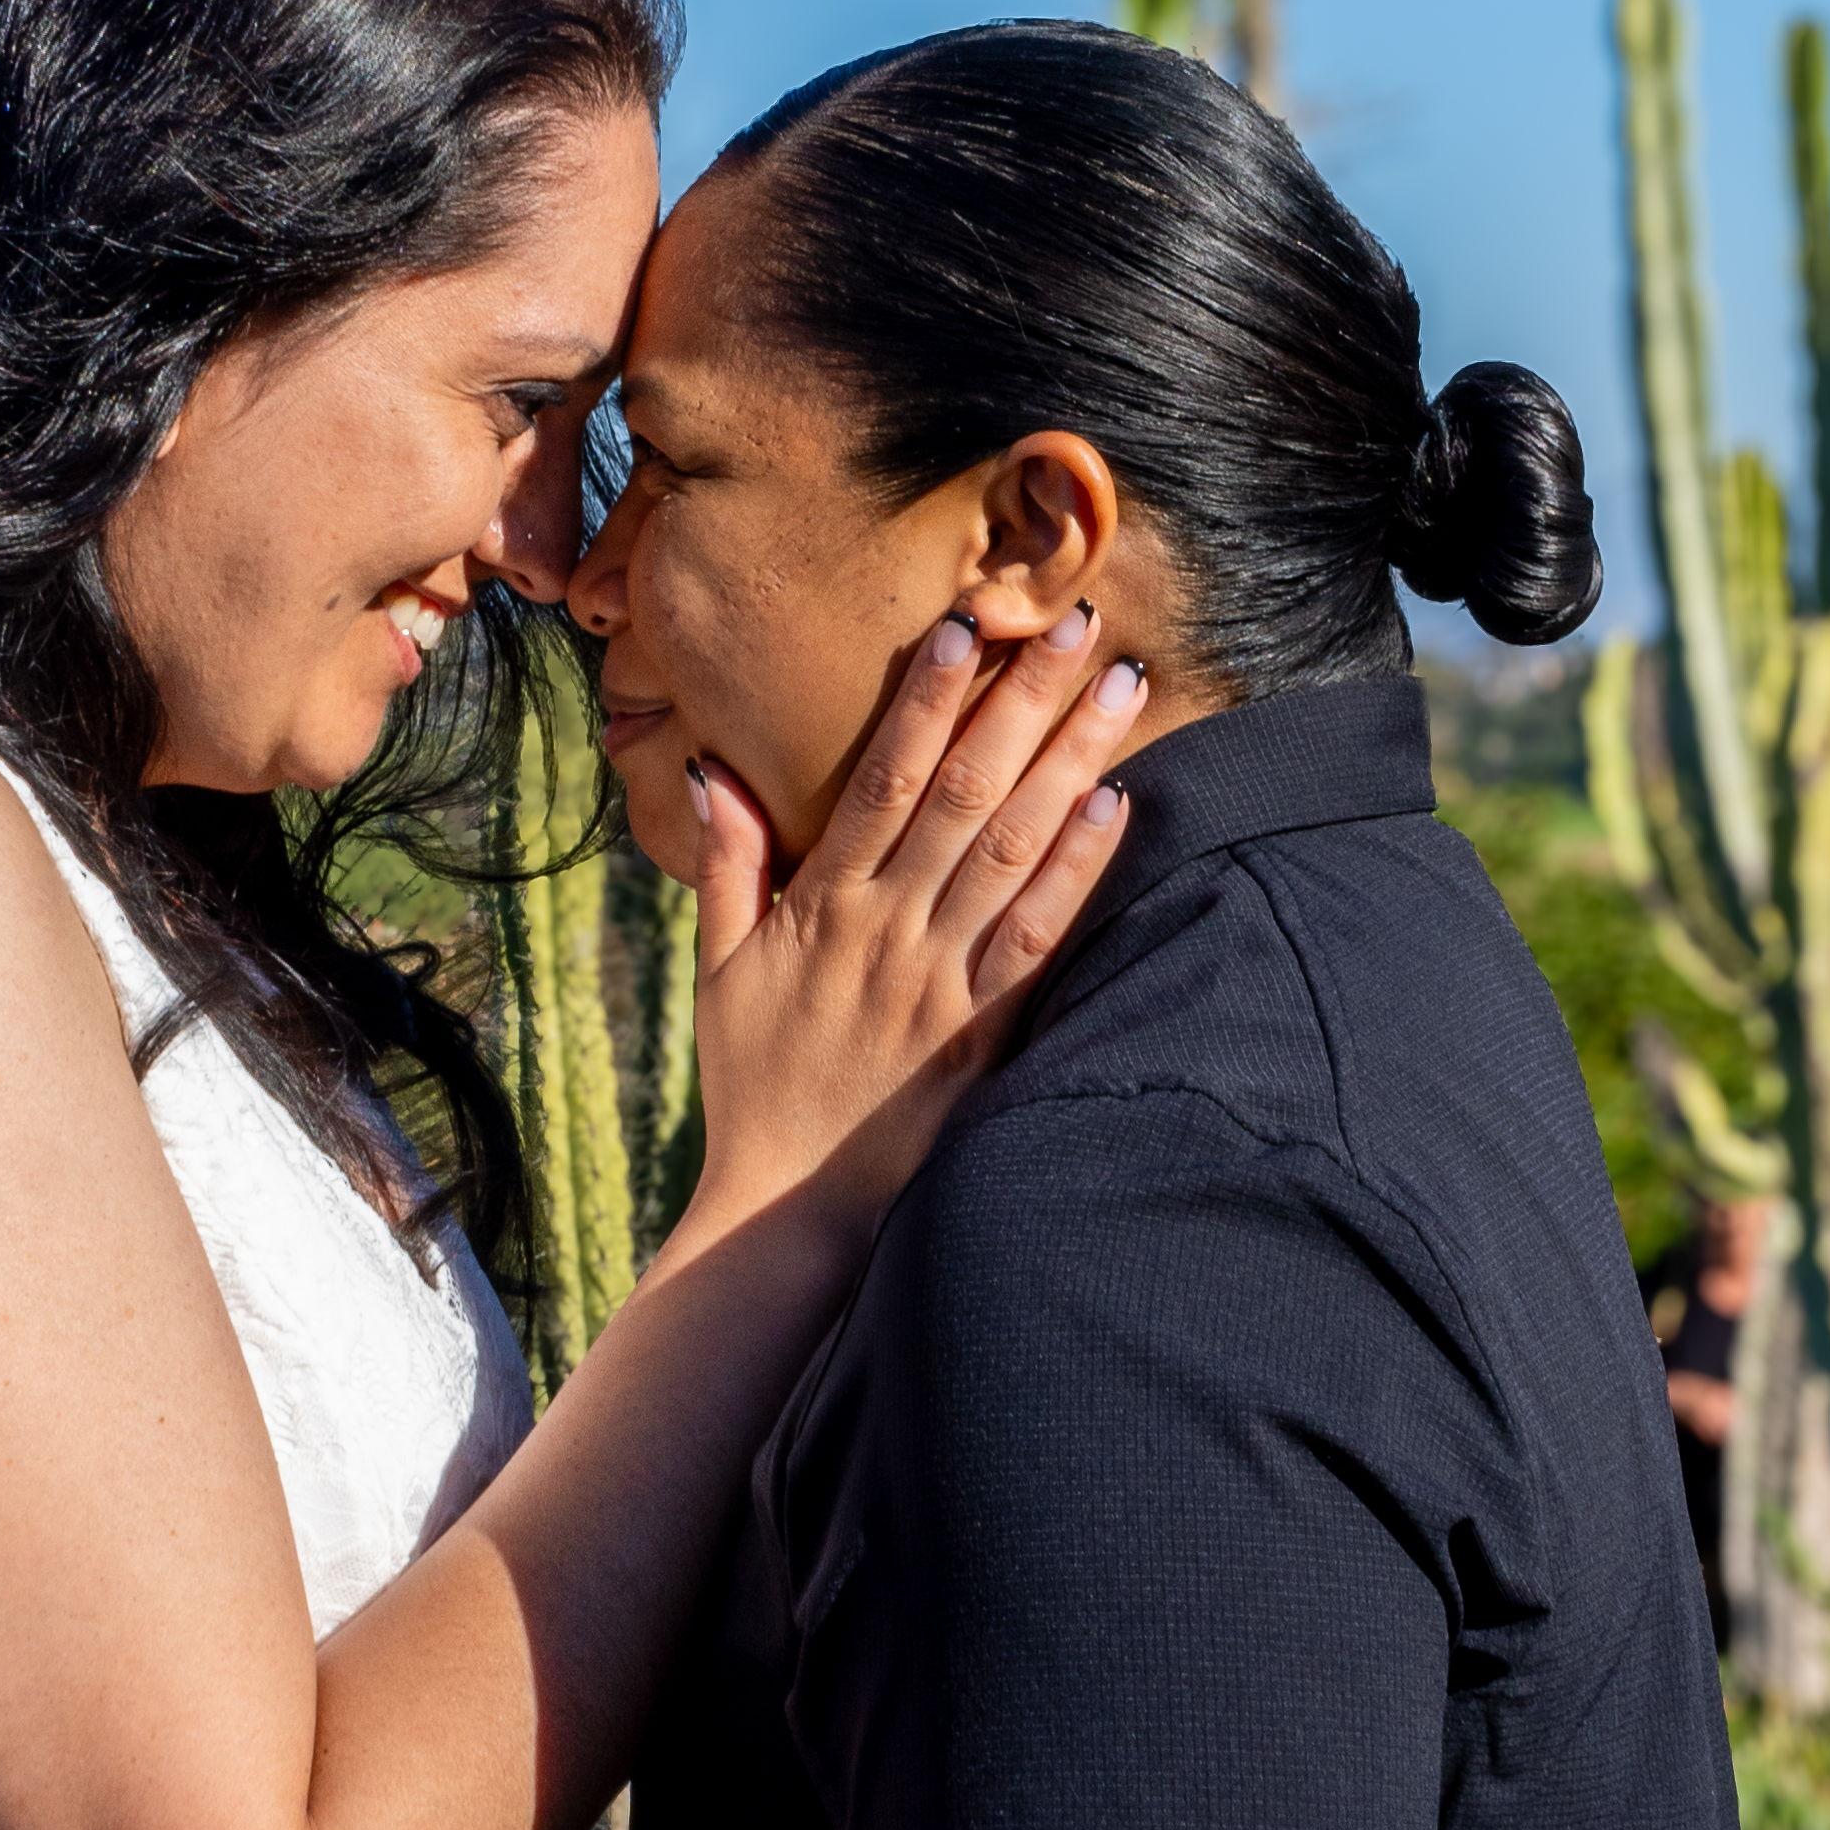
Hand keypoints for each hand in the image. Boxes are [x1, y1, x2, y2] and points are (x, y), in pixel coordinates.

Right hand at [680, 607, 1142, 1240]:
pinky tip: (1114, 809)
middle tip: (1076, 622)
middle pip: (962, 792)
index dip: (926, 698)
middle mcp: (884, 929)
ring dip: (1068, 760)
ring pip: (1010, 849)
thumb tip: (712, 771)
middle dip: (1022, 700)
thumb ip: (727, 865)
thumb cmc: (752, 1084)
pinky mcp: (980, 1035)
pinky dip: (1074, 873)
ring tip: (1118, 688)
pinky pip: (1035, 942)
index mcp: (822, 905)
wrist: (787, 1207)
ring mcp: (937, 981)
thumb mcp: (719, 969)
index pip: (882, 778)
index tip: (967, 626)